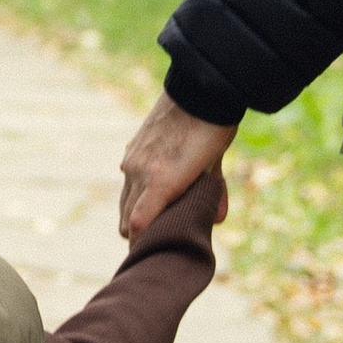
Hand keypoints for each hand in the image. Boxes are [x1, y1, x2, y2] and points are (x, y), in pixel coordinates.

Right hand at [118, 97, 235, 239]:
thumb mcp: (216, 161)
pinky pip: (128, 180)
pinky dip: (136, 192)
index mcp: (161, 181)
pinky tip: (153, 191)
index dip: (141, 244)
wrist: (198, 86)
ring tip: (153, 223)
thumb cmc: (212, 127)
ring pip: (125, 201)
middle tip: (153, 245)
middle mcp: (140, 172)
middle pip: (127, 220)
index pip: (138, 225)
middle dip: (137, 235)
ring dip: (135, 214)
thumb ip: (213, 192)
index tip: (149, 255)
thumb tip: (217, 218)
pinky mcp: (132, 149)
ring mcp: (132, 160)